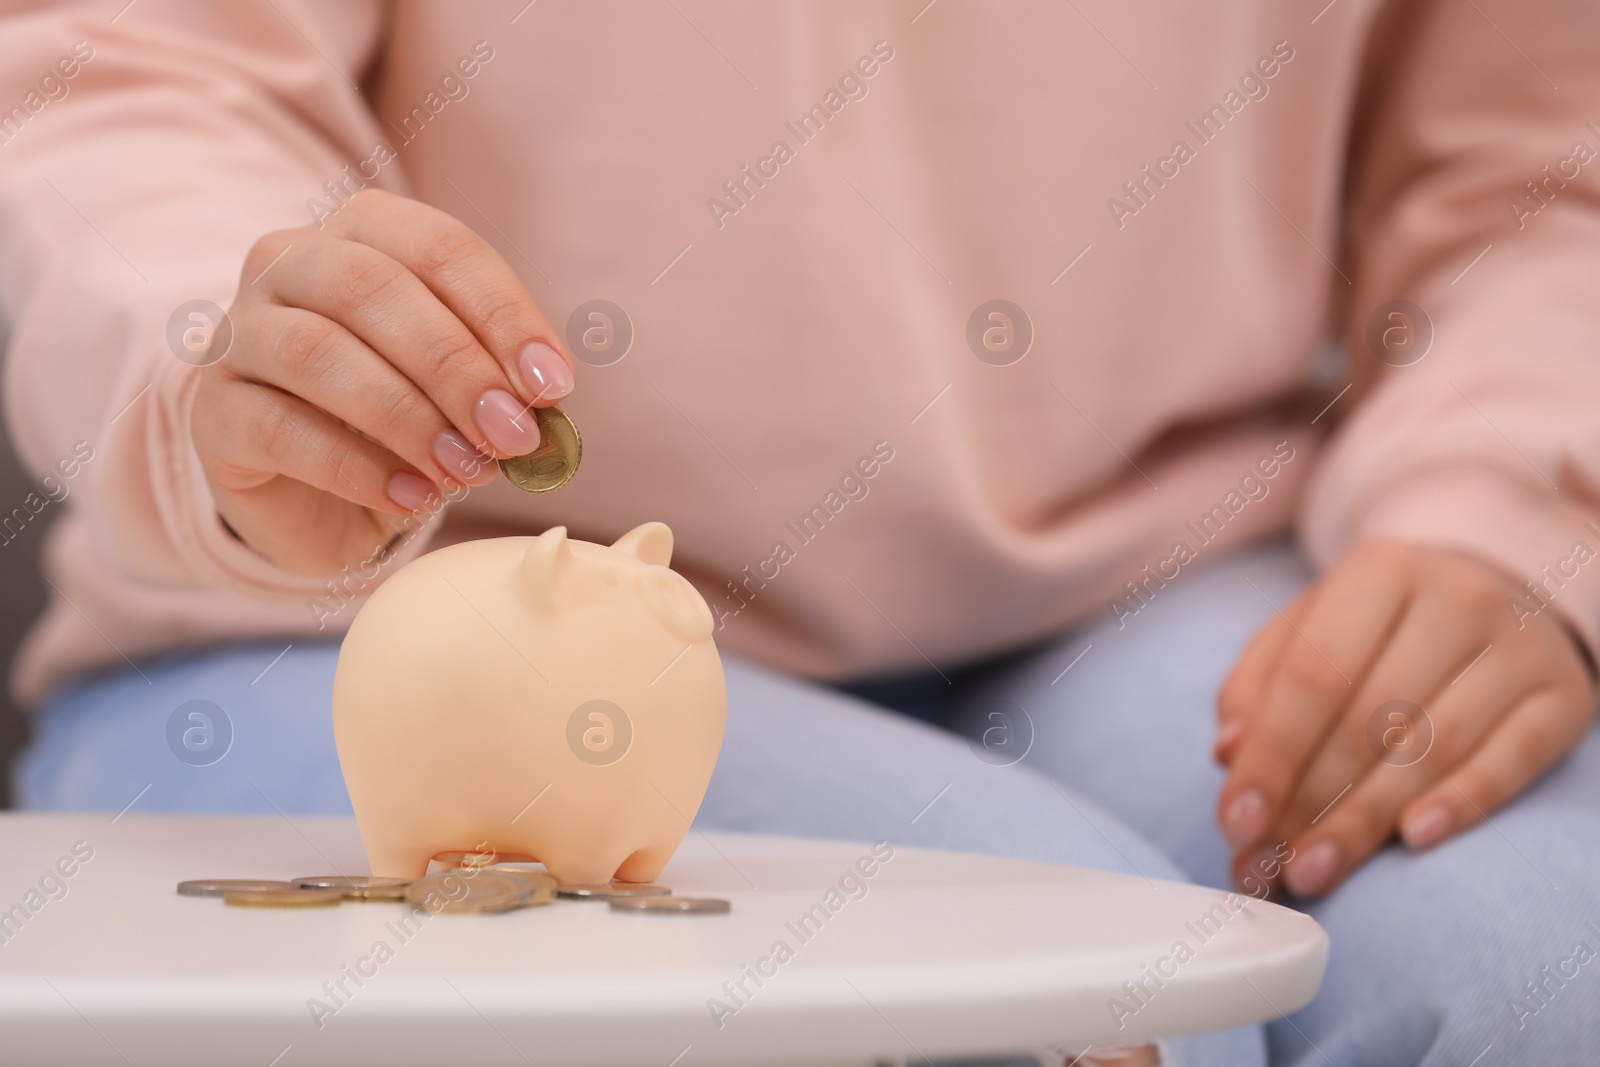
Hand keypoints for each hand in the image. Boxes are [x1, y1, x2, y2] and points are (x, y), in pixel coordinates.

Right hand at [190, 190, 573, 575]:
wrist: (312, 490)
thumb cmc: (399, 416)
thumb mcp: (459, 389)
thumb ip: (499, 383)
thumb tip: (545, 404)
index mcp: (362, 230)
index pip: (439, 248)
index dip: (503, 314)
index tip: (554, 385)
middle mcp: (287, 262)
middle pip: (371, 290)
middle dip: (456, 367)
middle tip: (513, 434)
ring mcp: (238, 333)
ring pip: (316, 352)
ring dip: (407, 417)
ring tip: (467, 471)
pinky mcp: (212, 412)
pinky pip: (278, 428)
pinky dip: (356, 468)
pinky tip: (413, 497)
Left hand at [1214, 539, 1594, 897]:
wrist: (1499, 592)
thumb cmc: (1378, 627)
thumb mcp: (1309, 630)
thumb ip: (1258, 685)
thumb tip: (1229, 752)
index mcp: (1377, 572)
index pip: (1312, 674)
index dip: (1270, 755)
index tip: (1236, 822)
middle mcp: (1454, 598)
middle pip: (1370, 717)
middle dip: (1309, 801)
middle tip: (1269, 864)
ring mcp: (1518, 646)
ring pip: (1433, 746)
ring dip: (1365, 820)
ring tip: (1314, 871)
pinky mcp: (1563, 696)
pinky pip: (1512, 761)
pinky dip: (1461, 803)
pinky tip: (1411, 840)